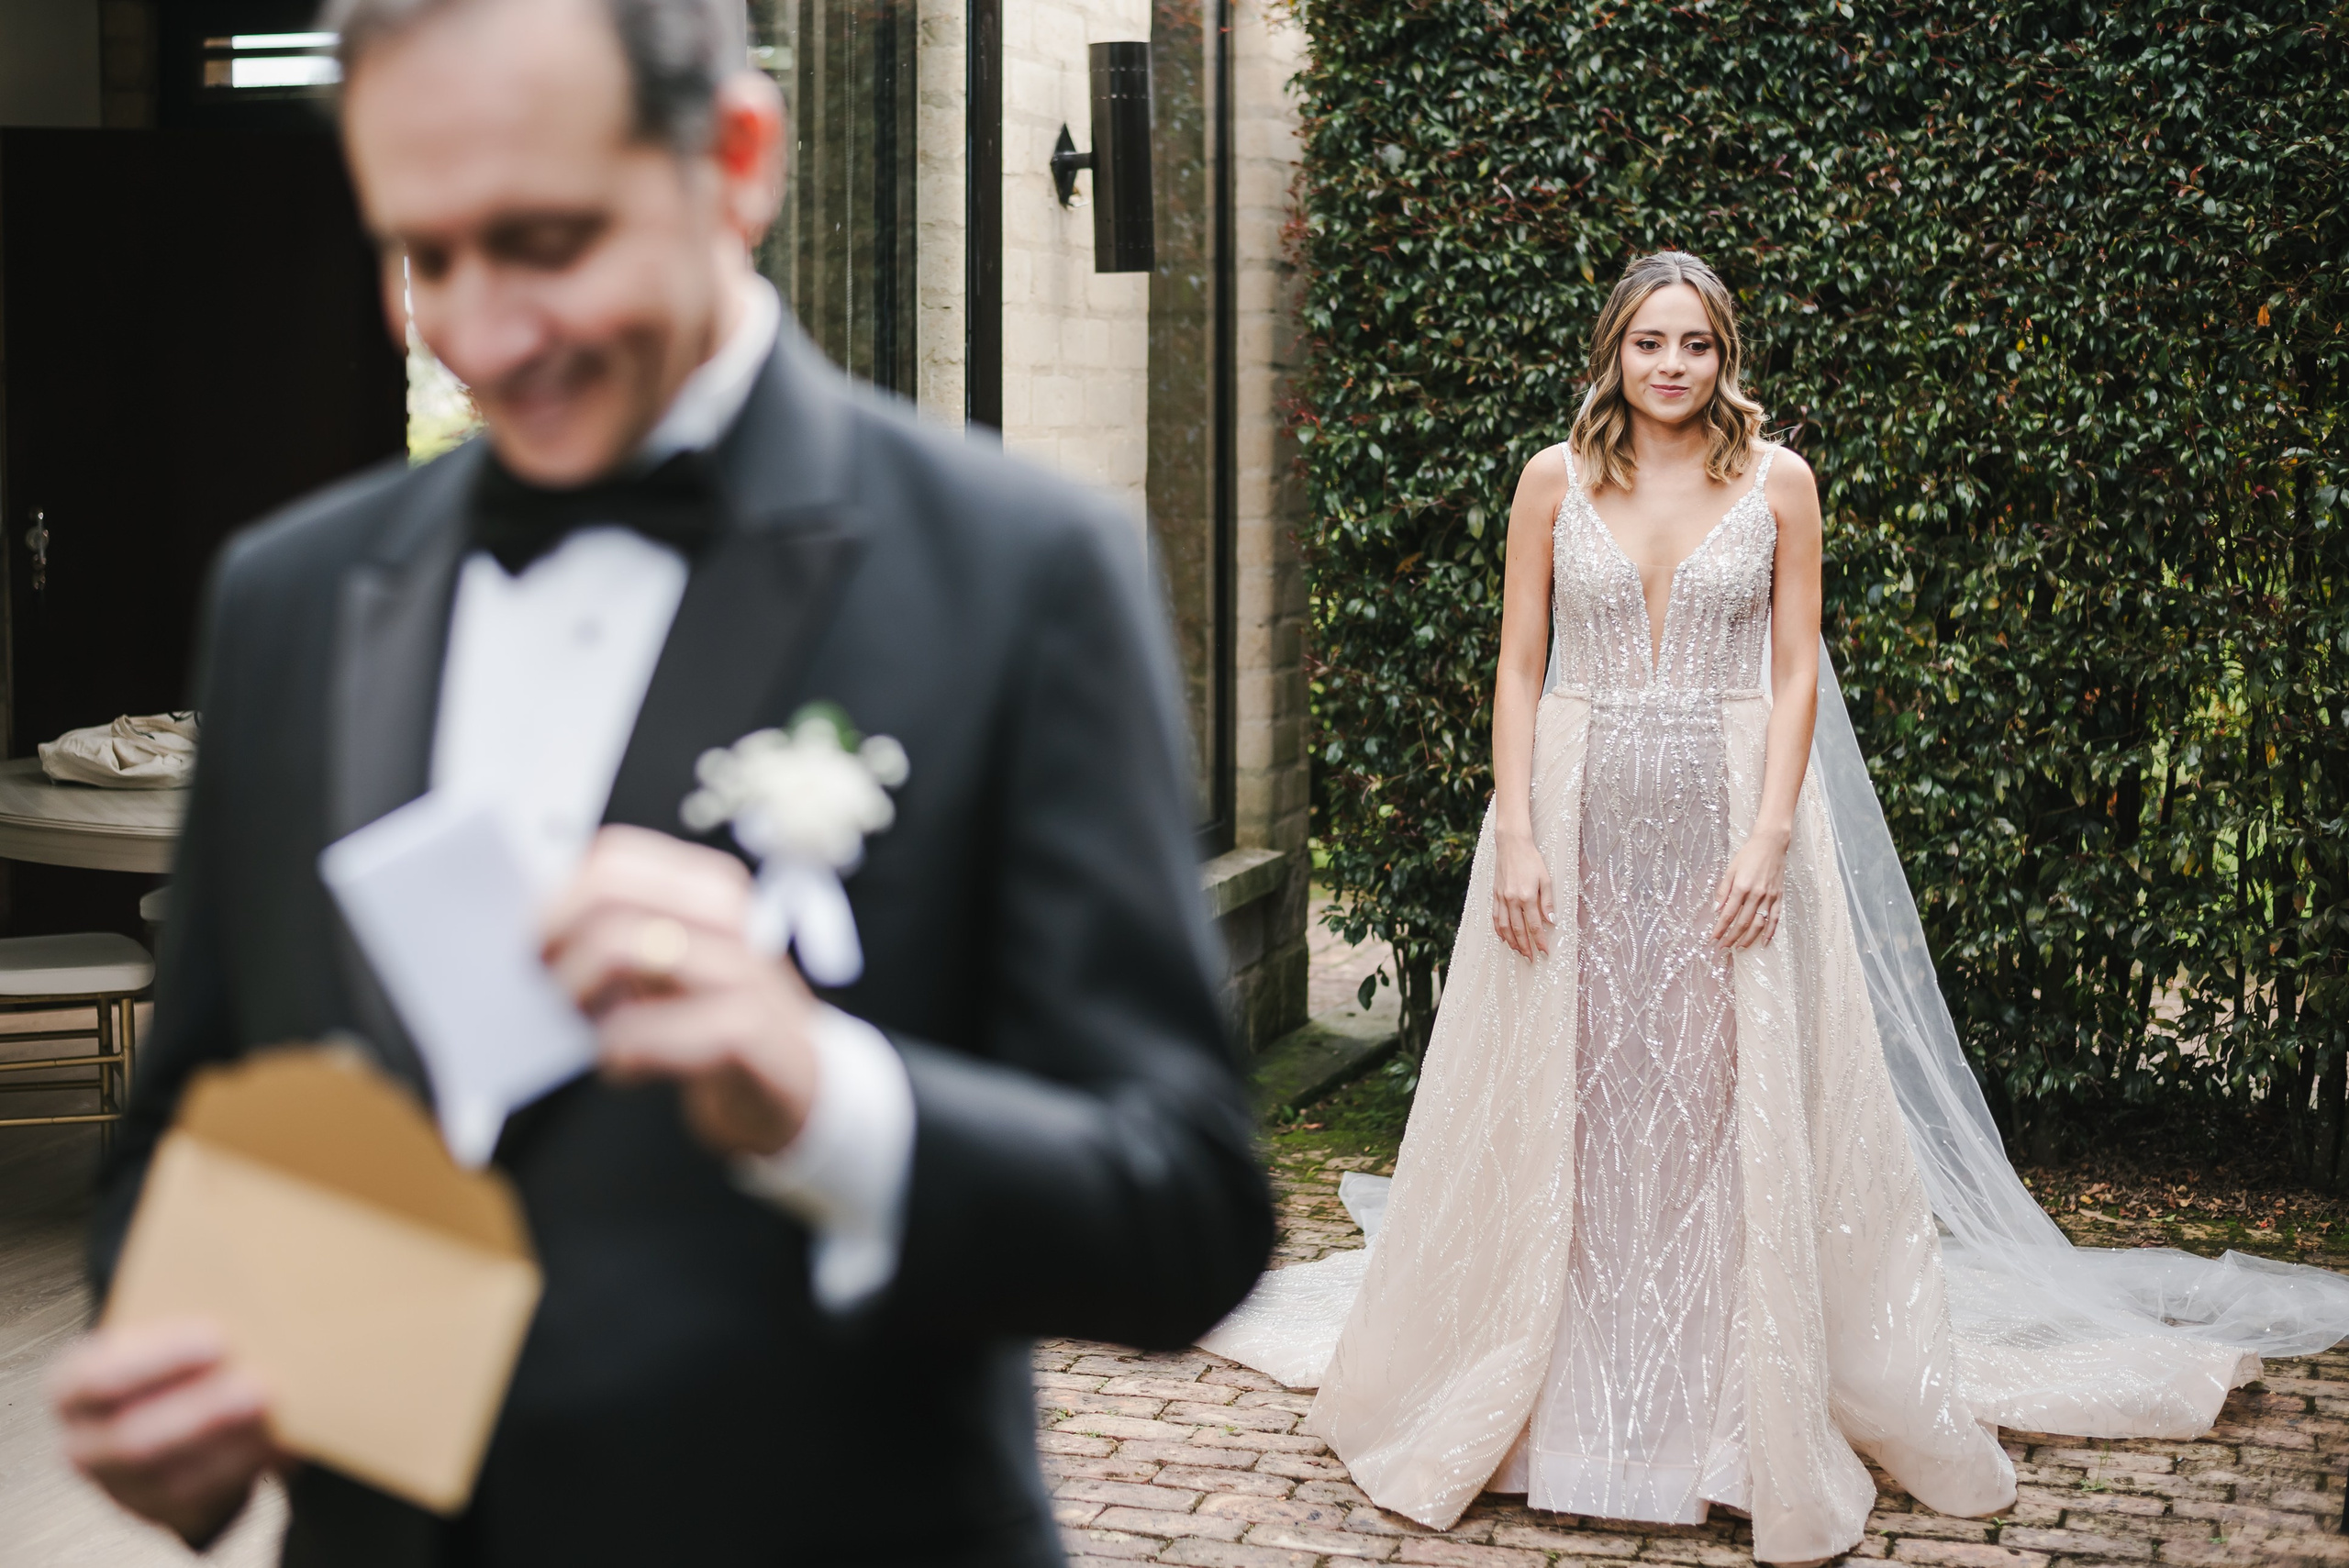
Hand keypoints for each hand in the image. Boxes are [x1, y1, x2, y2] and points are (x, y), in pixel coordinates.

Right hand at [50, 1319, 274, 1543]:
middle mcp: (85, 1443)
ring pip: (174, 1479)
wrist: (160, 1418)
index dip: (157, 1361)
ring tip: (278, 1415)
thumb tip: (256, 1276)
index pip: (97, 1379)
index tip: (218, 1338)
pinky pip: (205, 1500)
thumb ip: (184, 1307)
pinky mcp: (162, 1511)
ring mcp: (120, 1486)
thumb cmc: (163, 1357)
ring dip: (230, 1448)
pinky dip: (246, 1470)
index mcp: (72, 1387)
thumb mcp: (154, 1332)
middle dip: (202, 1414)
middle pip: (135, 1439)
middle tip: (262, 1386)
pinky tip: (283, 1444)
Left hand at [543, 825, 818, 1158]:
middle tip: (540, 983)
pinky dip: (620, 1050)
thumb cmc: (711, 1021)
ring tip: (575, 1026)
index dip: (555, 895)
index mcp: (705, 889)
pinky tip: (617, 1065)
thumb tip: (530, 934)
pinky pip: (659, 1030)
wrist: (797, 1087)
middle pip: (612, 895)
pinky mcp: (752, 1033)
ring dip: (578, 993)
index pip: (615, 859)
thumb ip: (620, 942)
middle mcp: (730, 918)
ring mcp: (745, 971)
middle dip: (556, 936)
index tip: (528, 940)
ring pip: (629, 948)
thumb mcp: (671, 971)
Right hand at [1490, 826, 1555, 958]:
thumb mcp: (1546, 879)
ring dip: (1512, 942)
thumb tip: (1552, 922)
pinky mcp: (1495, 895)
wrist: (1512, 845)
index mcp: (1527, 896)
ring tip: (1518, 951)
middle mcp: (1512, 900)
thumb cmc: (1532, 860)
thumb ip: (1548, 902)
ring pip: (1505, 927)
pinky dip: (1499, 930)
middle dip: (1525, 947)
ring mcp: (1501, 898)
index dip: (1540, 941)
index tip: (1544, 952)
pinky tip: (1503, 937)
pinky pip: (1496, 917)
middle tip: (1530, 958)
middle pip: (1518, 930)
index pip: (1534, 926)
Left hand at [1711, 830, 1787, 948]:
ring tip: (1739, 948)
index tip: (1713, 939)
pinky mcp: (1779, 897)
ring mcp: (1770, 897)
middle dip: (1731, 937)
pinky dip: (1770, 932)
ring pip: (1759, 924)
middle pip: (1743, 922)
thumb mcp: (1731, 869)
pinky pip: (1775, 918)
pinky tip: (1764, 942)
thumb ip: (1723, 890)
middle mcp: (1757, 894)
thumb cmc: (1748, 855)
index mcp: (1742, 887)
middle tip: (1723, 948)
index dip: (1720, 929)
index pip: (1728, 914)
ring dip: (1748, 938)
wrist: (1771, 844)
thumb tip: (1715, 910)